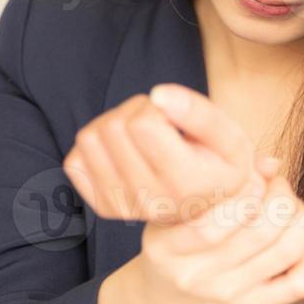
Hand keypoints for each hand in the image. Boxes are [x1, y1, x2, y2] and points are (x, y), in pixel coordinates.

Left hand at [61, 83, 260, 224]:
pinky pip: (74, 160)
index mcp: (186, 184)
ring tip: (141, 136)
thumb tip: (158, 94)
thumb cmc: (220, 163)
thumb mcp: (228, 135)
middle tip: (158, 124)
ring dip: (113, 124)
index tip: (172, 118)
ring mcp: (123, 208)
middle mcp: (152, 202)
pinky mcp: (103, 207)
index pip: (142, 124)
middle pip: (113, 127)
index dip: (154, 108)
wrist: (211, 205)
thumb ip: (199, 112)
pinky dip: (96, 147)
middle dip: (134, 111)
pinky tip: (123, 152)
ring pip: (89, 138)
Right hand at [125, 158, 303, 303]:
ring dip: (299, 219)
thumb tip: (272, 164)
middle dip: (281, 197)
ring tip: (293, 205)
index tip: (254, 175)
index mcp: (167, 247)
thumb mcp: (172, 214)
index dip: (246, 190)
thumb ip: (214, 184)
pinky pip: (296, 284)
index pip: (214, 221)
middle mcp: (196, 276)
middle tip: (278, 184)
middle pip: (258, 233)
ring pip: (283, 253)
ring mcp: (226, 295)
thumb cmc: (168, 249)